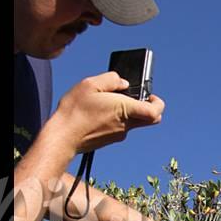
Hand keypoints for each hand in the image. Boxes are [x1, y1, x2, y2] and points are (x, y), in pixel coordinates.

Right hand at [50, 72, 164, 154]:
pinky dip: (115, 120)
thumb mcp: (90, 84)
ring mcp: (117, 135)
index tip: (151, 95)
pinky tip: (98, 113)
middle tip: (133, 96)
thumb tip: (123, 82)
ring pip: (133, 123)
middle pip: (149, 119)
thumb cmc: (75, 111)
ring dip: (127, 112)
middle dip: (146, 107)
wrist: (62, 138)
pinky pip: (119, 128)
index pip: (155, 112)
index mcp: (126, 110)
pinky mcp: (108, 141)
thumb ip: (111, 79)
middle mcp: (125, 125)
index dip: (158, 102)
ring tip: (106, 102)